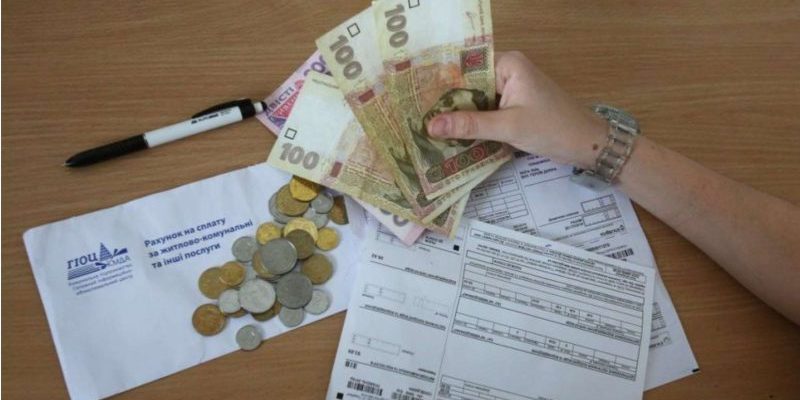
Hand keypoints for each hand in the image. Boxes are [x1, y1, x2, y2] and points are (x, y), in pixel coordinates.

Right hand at [427, 51, 607, 167]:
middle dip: (447, 104)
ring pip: (476, 101)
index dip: (441, 85)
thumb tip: (430, 126)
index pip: (465, 70)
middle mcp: (507, 70)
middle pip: (468, 85)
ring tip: (426, 130)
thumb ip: (470, 126)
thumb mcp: (508, 127)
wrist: (588, 144)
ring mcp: (511, 88)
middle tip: (416, 119)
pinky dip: (473, 124)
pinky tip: (451, 137)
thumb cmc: (553, 129)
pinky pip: (486, 111)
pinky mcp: (513, 106)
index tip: (415, 101)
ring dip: (459, 116)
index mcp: (507, 64)